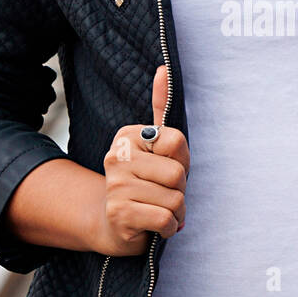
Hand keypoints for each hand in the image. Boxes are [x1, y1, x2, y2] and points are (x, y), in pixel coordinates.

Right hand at [92, 64, 189, 255]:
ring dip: (176, 212)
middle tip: (161, 194)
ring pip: (175, 199)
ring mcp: (115, 186)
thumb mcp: (156, 147)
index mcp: (127, 136)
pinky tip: (154, 226)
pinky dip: (169, 228)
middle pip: (178, 174)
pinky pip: (165, 220)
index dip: (182, 162)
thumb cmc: (145, 183)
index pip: (177, 142)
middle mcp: (116, 157)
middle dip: (180, 191)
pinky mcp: (119, 214)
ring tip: (157, 210)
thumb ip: (161, 110)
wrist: (115, 225)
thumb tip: (163, 68)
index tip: (165, 169)